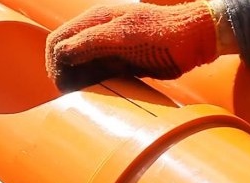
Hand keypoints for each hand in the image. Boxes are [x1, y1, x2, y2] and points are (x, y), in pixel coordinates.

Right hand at [45, 1, 218, 91]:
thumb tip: (60, 53)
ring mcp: (111, 47)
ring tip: (84, 96)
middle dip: (63, 74)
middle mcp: (99, 31)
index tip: (62, 84)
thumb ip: (90, 42)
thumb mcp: (122, 35)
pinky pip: (99, 73)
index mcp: (95, 19)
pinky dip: (94, 84)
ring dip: (78, 81)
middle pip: (66, 53)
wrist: (195, 40)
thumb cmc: (161, 34)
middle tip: (71, 94)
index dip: (54, 63)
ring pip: (81, 65)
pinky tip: (100, 93)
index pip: (58, 39)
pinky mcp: (123, 61)